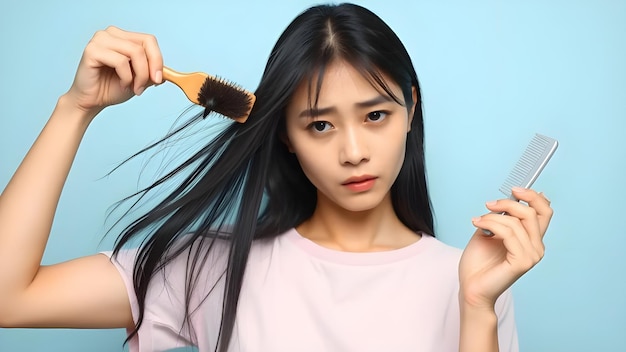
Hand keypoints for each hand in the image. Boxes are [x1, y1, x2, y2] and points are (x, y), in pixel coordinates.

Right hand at [64, 26, 162, 117]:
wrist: (92, 101)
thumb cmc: (112, 88)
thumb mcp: (141, 79)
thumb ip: (153, 71)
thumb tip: (168, 72)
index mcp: (123, 37)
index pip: (149, 40)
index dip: (158, 59)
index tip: (159, 78)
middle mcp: (111, 34)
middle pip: (144, 45)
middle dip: (150, 69)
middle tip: (146, 85)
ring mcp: (100, 39)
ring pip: (135, 52)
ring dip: (139, 75)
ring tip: (133, 87)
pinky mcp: (92, 50)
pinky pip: (121, 61)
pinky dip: (126, 77)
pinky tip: (121, 83)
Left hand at [458, 187, 552, 308]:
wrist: (470, 287)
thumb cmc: (478, 262)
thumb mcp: (490, 231)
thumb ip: (503, 218)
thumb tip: (511, 199)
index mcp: (532, 239)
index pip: (545, 212)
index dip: (533, 197)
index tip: (514, 189)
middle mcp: (537, 247)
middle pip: (533, 212)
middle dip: (509, 203)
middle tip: (488, 204)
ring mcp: (532, 256)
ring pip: (517, 222)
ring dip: (493, 217)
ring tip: (477, 220)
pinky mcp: (522, 262)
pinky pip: (509, 234)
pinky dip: (491, 224)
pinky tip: (478, 225)